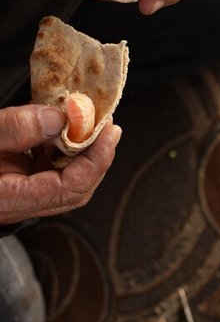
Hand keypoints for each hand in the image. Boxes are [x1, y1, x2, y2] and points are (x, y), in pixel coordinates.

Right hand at [0, 105, 120, 224]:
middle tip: (105, 124)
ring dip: (79, 147)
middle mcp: (18, 202)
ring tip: (84, 119)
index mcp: (9, 199)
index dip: (96, 161)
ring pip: (65, 175)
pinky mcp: (17, 181)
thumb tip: (57, 120)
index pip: (69, 189)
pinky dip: (60, 145)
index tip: (109, 133)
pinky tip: (60, 124)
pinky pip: (49, 166)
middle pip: (76, 186)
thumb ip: (15, 129)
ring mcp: (19, 193)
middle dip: (95, 154)